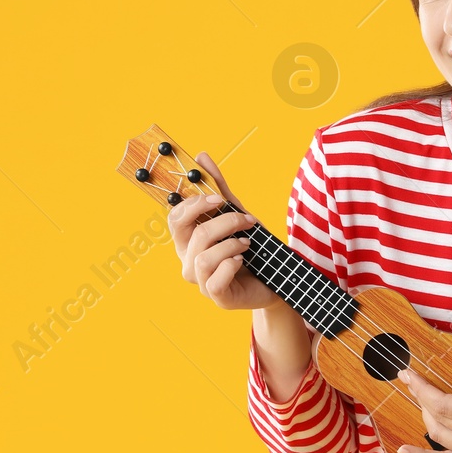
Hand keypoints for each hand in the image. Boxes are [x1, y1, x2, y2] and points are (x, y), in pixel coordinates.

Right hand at [168, 151, 283, 311]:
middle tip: (245, 219)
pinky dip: (232, 265)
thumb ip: (219, 188)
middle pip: (190, 233)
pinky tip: (243, 260)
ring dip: (232, 244)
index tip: (219, 198)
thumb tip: (201, 156)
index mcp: (187, 240)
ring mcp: (200, 281)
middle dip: (222, 221)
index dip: (195, 204)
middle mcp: (187, 260)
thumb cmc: (251, 246)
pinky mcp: (216, 296)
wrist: (276, 277)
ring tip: (248, 243)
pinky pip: (215, 280)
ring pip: (203, 256)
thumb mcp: (236, 213)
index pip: (175, 217)